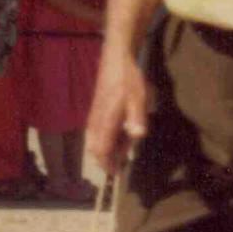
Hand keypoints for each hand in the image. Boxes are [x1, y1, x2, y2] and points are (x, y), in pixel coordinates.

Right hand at [85, 46, 148, 174]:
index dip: (107, 164)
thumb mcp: (139, 98)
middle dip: (107, 158)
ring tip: (124, 145)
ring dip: (108, 148)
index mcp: (106, 120)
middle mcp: (96, 121)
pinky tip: (120, 132)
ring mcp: (93, 116)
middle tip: (123, 160)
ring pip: (95, 140)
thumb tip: (137, 136)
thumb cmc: (128, 79)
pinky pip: (96, 132)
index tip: (116, 171)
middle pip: (95, 148)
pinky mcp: (95, 111)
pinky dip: (106, 138)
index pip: (101, 150)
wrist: (116, 59)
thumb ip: (137, 118)